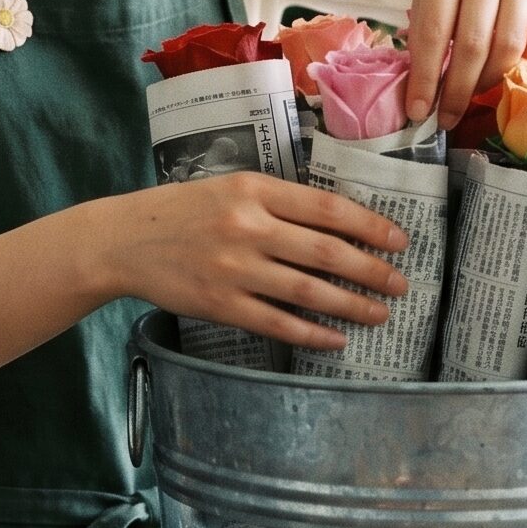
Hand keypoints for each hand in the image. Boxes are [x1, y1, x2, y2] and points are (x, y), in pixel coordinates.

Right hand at [93, 173, 409, 351]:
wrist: (126, 240)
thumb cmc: (184, 211)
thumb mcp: (231, 188)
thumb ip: (279, 202)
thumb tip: (340, 224)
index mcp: (255, 190)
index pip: (328, 208)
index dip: (370, 226)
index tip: (399, 241)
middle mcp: (248, 228)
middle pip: (327, 252)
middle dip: (372, 270)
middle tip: (401, 284)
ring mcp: (235, 269)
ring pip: (309, 291)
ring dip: (351, 305)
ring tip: (379, 314)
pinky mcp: (221, 305)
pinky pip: (278, 323)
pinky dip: (313, 333)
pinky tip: (337, 339)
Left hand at [405, 0, 526, 127]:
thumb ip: (427, 25)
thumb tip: (421, 87)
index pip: (434, 34)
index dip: (426, 79)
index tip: (419, 111)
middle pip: (473, 46)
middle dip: (457, 91)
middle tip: (447, 118)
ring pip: (510, 46)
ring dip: (491, 80)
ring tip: (475, 90)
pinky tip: (512, 61)